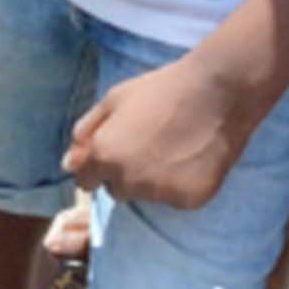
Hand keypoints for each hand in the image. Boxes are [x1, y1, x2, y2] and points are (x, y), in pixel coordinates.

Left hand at [64, 53, 263, 209]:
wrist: (219, 90)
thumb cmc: (164, 89)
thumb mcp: (115, 99)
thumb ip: (86, 131)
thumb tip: (68, 162)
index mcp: (104, 155)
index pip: (86, 181)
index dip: (101, 165)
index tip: (121, 149)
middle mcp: (127, 179)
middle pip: (116, 191)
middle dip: (127, 174)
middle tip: (153, 144)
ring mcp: (159, 192)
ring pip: (147, 195)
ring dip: (154, 180)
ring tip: (176, 147)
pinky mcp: (189, 199)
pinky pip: (177, 199)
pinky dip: (183, 185)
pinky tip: (194, 159)